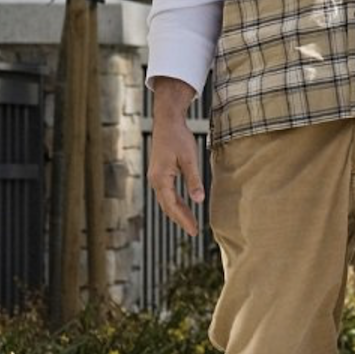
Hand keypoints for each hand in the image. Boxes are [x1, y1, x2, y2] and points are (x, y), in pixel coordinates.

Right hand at [148, 78, 205, 235]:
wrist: (167, 121)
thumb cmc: (178, 137)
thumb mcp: (189, 159)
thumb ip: (194, 180)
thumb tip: (199, 200)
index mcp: (161, 178)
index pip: (173, 205)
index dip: (184, 219)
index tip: (194, 230)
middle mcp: (155, 180)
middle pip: (167, 206)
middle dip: (180, 219)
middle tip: (194, 231)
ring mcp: (155, 177)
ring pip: (166, 201)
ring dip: (178, 212)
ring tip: (190, 223)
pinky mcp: (159, 174)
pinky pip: (166, 194)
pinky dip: (175, 203)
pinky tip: (184, 206)